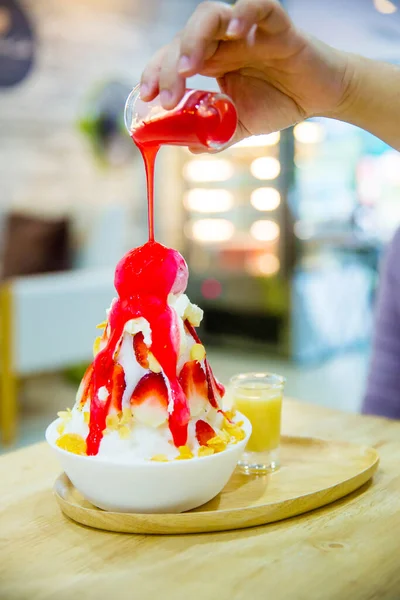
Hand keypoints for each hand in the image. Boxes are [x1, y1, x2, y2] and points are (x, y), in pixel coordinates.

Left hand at [140, 0, 351, 145]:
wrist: (320, 96)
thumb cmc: (280, 103)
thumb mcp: (241, 125)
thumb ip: (216, 135)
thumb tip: (189, 148)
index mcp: (212, 61)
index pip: (174, 58)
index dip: (156, 73)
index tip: (147, 97)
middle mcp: (224, 41)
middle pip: (185, 38)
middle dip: (170, 66)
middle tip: (168, 97)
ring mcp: (249, 30)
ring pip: (211, 15)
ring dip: (194, 39)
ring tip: (189, 68)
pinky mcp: (278, 26)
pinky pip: (260, 6)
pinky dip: (245, 12)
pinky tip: (236, 31)